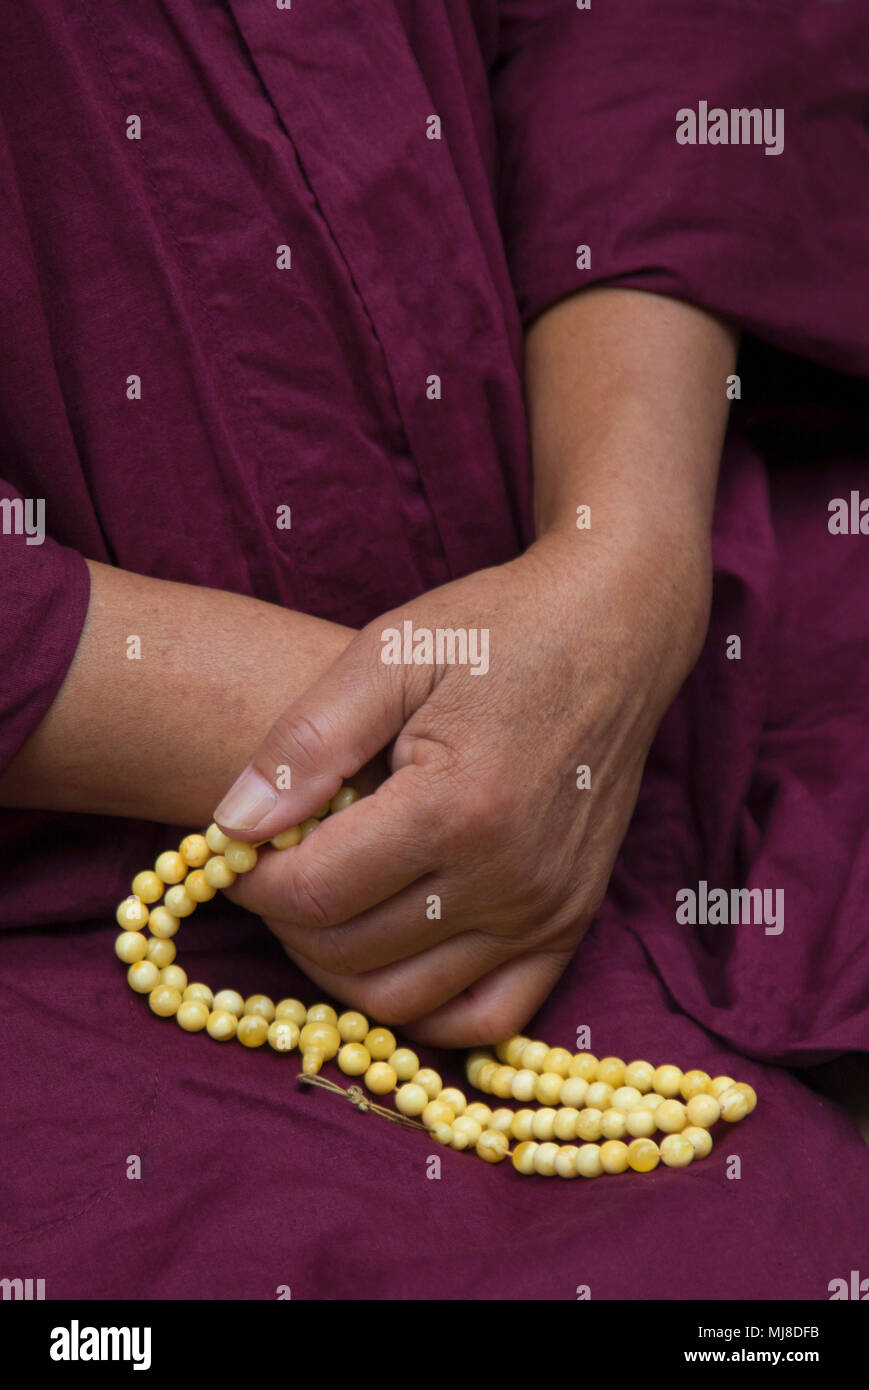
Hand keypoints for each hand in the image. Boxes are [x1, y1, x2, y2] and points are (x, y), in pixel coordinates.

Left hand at [214, 528, 709, 1045]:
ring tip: (319, 906)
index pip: (314, 894)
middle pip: (350, 952)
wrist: (614, 630)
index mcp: (456, 808)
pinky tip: (387, 960)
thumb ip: (308, 743)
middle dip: (285, 922)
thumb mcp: (391, 654)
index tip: (232, 849)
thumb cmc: (497, 631)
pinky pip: (487, 1018)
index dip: (251, 882)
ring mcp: (546, 911)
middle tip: (272, 871)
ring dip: (337, 969)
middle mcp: (508, 879)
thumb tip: (232, 827)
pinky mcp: (571, 924)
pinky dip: (424, 1011)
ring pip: (404, 999)